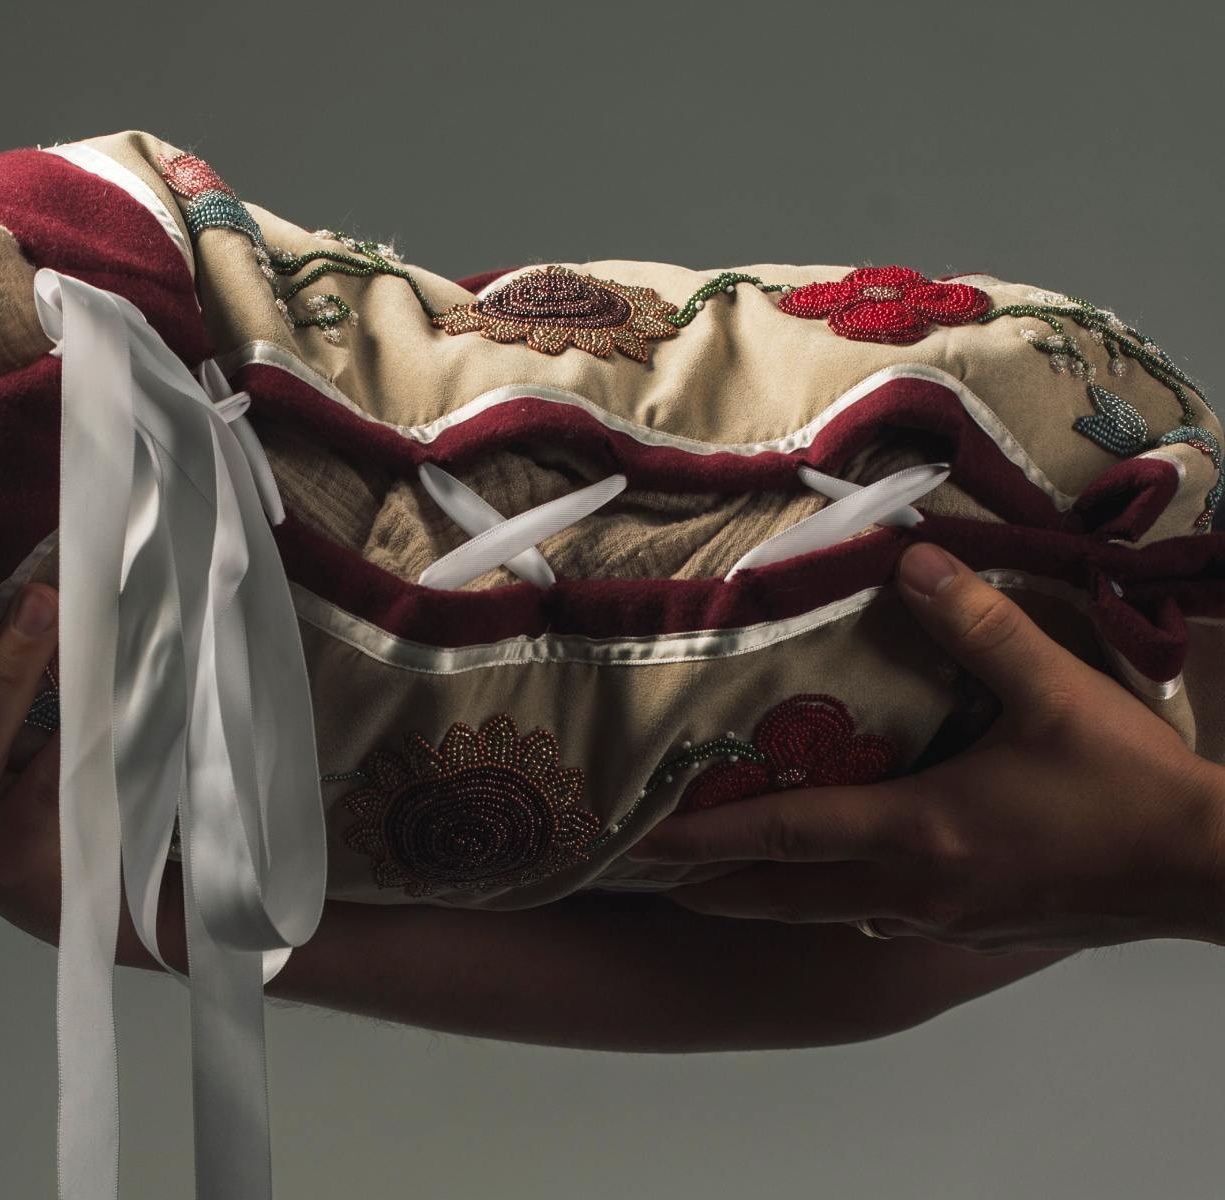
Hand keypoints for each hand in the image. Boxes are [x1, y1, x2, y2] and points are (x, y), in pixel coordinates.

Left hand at [624, 543, 1224, 953]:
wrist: (1207, 870)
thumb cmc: (1127, 787)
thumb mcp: (1054, 694)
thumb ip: (978, 627)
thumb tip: (910, 558)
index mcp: (917, 832)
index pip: (782, 833)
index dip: (702, 837)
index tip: (637, 839)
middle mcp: (912, 888)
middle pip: (785, 894)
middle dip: (714, 884)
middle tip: (649, 873)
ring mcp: (944, 919)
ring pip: (830, 913)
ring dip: (773, 896)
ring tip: (724, 877)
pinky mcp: (976, 930)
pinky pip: (882, 918)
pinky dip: (838, 901)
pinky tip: (841, 883)